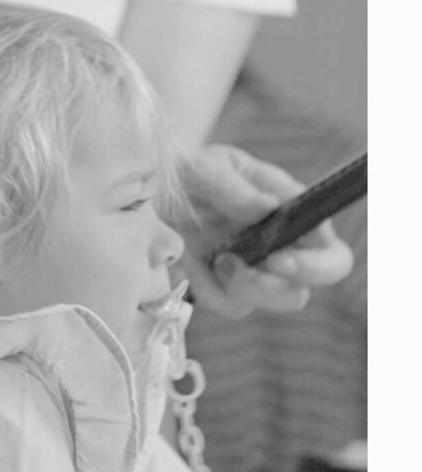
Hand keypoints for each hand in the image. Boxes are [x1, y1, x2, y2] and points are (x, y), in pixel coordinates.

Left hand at [175, 144, 353, 318]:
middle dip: (274, 287)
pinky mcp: (221, 288)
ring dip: (241, 287)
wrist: (141, 195)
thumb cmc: (185, 173)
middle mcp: (278, 248)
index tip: (278, 259)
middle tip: (234, 266)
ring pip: (268, 303)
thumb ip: (233, 185)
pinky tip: (189, 262)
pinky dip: (207, 287)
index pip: (330, 252)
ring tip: (213, 258)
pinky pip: (228, 305)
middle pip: (303, 291)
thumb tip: (268, 207)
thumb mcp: (204, 166)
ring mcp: (250, 272)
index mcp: (290, 215)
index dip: (316, 264)